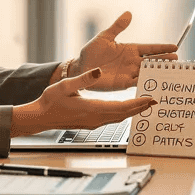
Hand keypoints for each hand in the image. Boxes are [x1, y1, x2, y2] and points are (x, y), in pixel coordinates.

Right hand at [12, 68, 156, 136]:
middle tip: (154, 101)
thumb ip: (84, 79)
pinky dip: (122, 112)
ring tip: (144, 103)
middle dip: (140, 107)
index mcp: (92, 109)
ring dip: (132, 111)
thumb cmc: (50, 102)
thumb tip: (99, 71)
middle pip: (124, 114)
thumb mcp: (66, 86)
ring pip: (119, 117)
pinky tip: (126, 108)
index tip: (150, 99)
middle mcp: (96, 119)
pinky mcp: (91, 123)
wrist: (40, 118)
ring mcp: (94, 123)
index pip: (121, 107)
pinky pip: (112, 118)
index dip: (137, 103)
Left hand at [72, 11, 177, 90]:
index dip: (162, 48)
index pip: (150, 48)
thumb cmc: (91, 52)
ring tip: (171, 72)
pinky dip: (148, 82)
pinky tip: (157, 82)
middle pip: (153, 60)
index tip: (175, 46)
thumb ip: (117, 27)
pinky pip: (139, 82)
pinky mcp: (123, 83)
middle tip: (177, 60)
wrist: (80, 68)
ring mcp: (129, 72)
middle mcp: (132, 61)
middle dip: (165, 60)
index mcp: (130, 49)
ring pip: (148, 71)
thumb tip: (128, 13)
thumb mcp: (105, 37)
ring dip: (159, 71)